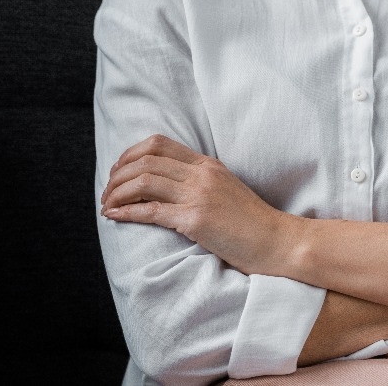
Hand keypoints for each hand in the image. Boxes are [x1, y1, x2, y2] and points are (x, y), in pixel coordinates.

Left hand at [100, 134, 299, 275]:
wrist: (280, 243)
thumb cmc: (251, 223)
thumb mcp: (225, 189)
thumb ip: (198, 181)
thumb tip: (164, 183)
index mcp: (207, 164)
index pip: (158, 144)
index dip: (129, 155)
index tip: (117, 172)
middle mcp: (201, 174)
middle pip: (144, 161)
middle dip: (117, 176)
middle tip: (106, 193)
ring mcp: (199, 195)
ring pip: (143, 181)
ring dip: (116, 193)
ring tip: (107, 206)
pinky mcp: (197, 220)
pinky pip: (151, 210)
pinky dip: (126, 212)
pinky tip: (114, 217)